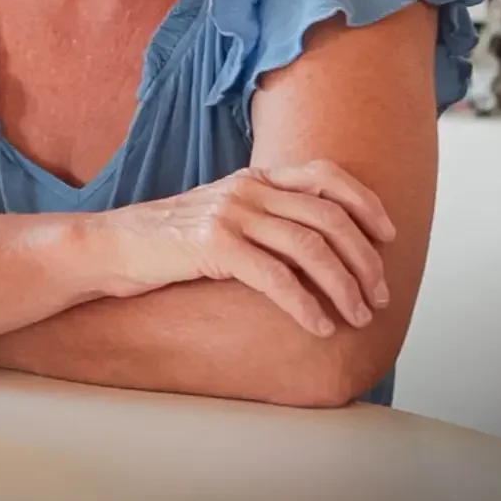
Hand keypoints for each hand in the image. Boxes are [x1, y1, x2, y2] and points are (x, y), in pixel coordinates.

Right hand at [94, 160, 394, 336]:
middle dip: (364, 259)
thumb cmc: (169, 241)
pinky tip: (318, 326)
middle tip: (379, 294)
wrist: (112, 247)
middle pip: (328, 216)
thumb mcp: (224, 215)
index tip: (388, 235)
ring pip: (310, 248)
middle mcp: (247, 188)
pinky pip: (276, 277)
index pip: (326, 174)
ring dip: (344, 286)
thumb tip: (320, 247)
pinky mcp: (214, 245)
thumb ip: (265, 217)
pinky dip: (305, 305)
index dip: (365, 202)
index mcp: (254, 176)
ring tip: (358, 316)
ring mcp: (231, 213)